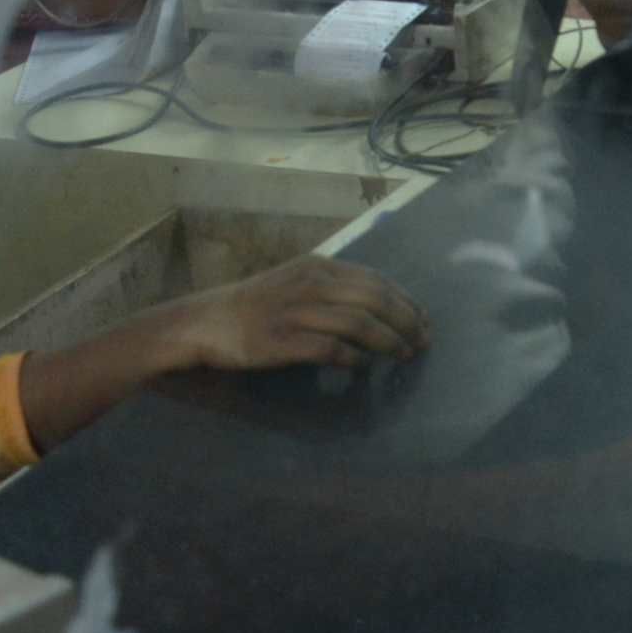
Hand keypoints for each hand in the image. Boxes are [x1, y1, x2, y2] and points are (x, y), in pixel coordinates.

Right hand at [167, 256, 431, 372]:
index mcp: (319, 267)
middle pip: (375, 300)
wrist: (207, 321)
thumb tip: (381, 308)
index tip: (424, 321)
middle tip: (422, 342)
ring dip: (388, 341)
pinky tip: (363, 366)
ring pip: (358, 323)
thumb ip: (335, 290)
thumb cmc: (257, 304)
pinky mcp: (281, 340)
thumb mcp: (298, 281)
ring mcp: (296, 311)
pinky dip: (353, 358)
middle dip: (406, 322)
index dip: (406, 302)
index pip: (376, 281)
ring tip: (403, 355)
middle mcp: (311, 283)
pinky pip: (329, 349)